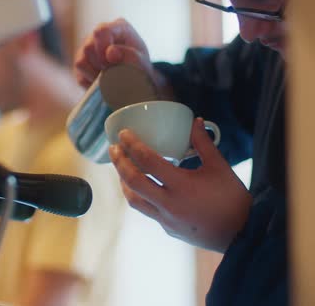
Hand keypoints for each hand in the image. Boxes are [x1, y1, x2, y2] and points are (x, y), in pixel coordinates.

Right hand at [73, 18, 153, 87]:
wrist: (135, 78)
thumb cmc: (139, 65)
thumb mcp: (142, 62)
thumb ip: (131, 56)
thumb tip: (110, 53)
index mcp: (117, 28)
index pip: (101, 31)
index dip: (103, 48)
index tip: (112, 62)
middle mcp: (98, 35)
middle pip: (88, 47)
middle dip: (100, 64)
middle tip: (114, 72)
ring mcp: (87, 48)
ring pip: (80, 62)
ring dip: (95, 74)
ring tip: (109, 77)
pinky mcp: (81, 64)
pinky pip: (80, 75)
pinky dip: (91, 82)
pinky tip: (102, 81)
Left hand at [109, 118, 252, 251]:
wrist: (242, 235)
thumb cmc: (232, 198)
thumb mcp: (220, 167)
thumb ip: (204, 143)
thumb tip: (195, 121)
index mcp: (181, 185)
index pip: (147, 161)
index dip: (132, 145)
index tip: (123, 133)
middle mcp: (169, 203)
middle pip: (132, 180)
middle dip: (119, 162)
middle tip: (113, 148)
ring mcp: (166, 219)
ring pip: (134, 199)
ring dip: (123, 182)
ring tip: (120, 168)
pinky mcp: (167, 228)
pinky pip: (146, 210)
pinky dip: (139, 196)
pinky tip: (140, 187)